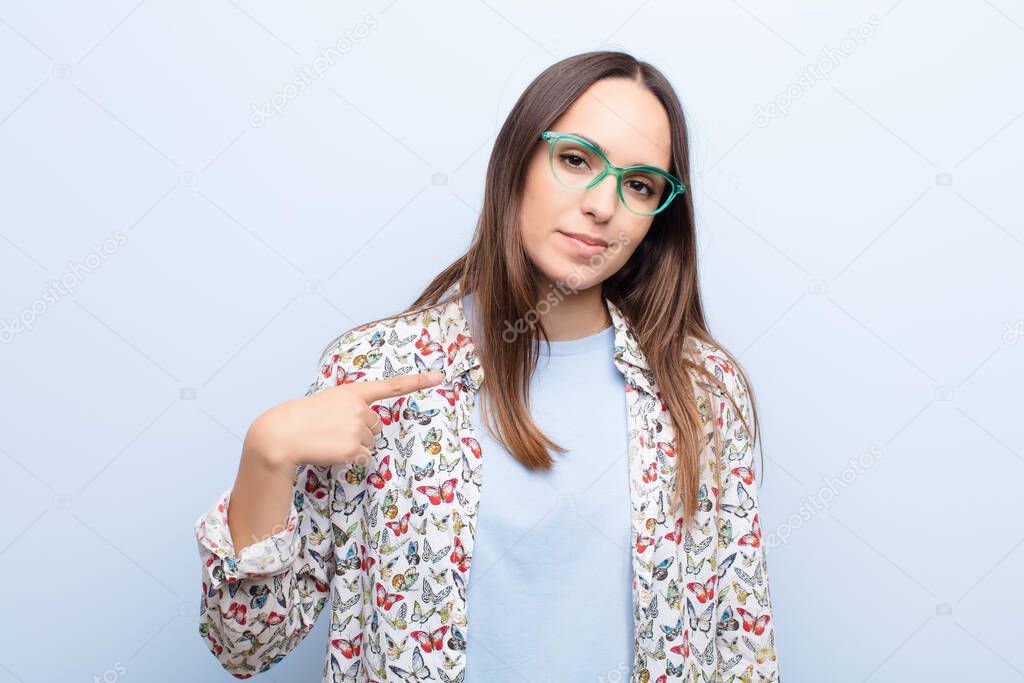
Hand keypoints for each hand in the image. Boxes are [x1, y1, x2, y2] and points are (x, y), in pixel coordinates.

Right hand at [248, 370, 445, 469]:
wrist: (283, 433)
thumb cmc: (303, 418)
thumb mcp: (329, 402)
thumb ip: (350, 408)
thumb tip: (366, 430)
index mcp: (354, 392)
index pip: (391, 386)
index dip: (417, 382)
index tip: (439, 377)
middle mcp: (360, 409)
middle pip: (376, 425)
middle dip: (361, 430)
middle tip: (335, 430)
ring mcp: (358, 428)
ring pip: (369, 442)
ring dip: (354, 444)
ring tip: (330, 439)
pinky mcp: (355, 448)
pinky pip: (363, 457)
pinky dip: (351, 457)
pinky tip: (333, 451)